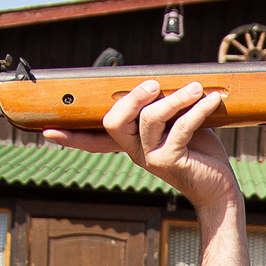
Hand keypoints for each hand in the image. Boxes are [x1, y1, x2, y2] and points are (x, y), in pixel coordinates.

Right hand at [42, 79, 239, 212]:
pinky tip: (213, 99)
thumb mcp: (178, 125)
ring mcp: (151, 159)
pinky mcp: (172, 161)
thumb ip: (165, 107)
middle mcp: (135, 153)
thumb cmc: (200, 152)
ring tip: (197, 89)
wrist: (220, 188)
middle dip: (132, 97)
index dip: (71, 137)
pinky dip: (199, 109)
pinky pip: (182, 127)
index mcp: (131, 144)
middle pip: (114, 121)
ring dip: (176, 98)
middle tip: (154, 84)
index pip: (95, 140)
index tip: (46, 132)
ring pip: (150, 119)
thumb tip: (163, 78)